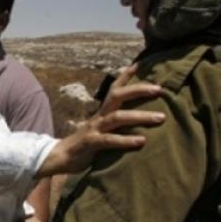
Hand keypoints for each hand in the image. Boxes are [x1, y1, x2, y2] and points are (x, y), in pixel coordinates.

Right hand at [36, 65, 163, 176]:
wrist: (59, 158)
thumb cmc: (85, 145)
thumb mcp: (100, 131)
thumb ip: (115, 126)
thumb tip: (137, 124)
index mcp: (102, 112)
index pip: (114, 89)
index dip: (125, 76)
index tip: (140, 64)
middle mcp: (99, 117)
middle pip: (117, 96)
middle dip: (138, 90)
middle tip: (159, 89)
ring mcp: (94, 129)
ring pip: (118, 117)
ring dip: (140, 116)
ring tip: (160, 118)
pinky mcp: (91, 144)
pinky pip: (109, 140)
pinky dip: (126, 139)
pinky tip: (141, 140)